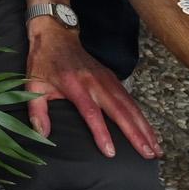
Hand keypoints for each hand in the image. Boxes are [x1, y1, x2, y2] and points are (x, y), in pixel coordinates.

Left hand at [24, 24, 160, 159]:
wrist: (56, 34)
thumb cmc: (43, 62)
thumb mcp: (32, 83)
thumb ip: (36, 110)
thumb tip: (42, 134)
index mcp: (74, 85)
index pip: (91, 112)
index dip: (101, 132)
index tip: (111, 152)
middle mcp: (94, 82)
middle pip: (119, 110)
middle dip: (135, 134)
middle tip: (148, 155)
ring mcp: (106, 79)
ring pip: (130, 106)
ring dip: (144, 127)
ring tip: (156, 149)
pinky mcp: (112, 78)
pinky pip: (130, 100)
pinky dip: (141, 116)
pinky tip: (150, 131)